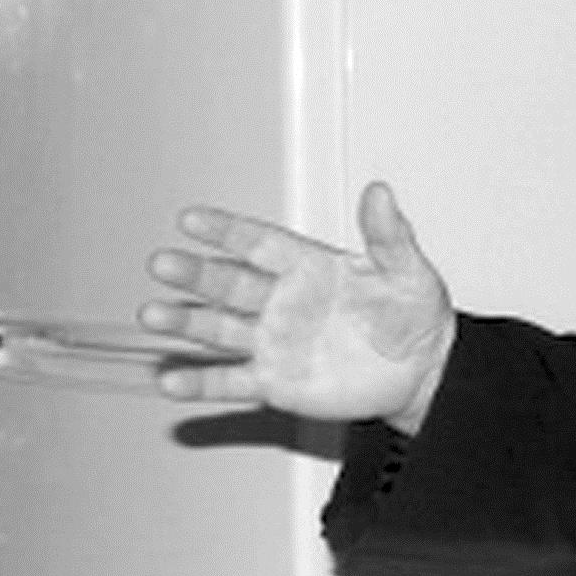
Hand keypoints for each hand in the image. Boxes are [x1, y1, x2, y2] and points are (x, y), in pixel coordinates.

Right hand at [142, 181, 455, 432]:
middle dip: (195, 275)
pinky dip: (201, 383)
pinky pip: (231, 381)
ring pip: (219, 329)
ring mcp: (274, 342)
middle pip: (229, 283)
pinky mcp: (275, 382)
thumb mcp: (408, 271)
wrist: (422, 371)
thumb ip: (389, 235)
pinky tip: (172, 381)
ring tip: (153, 316)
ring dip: (185, 323)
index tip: (192, 219)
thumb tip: (380, 192)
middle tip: (163, 264)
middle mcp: (281, 302)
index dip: (227, 231)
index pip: (260, 243)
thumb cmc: (413, 315)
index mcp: (308, 267)